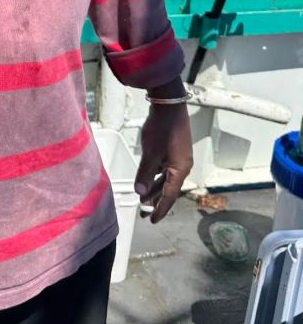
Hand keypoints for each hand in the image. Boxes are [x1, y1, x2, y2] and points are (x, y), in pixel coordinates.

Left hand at [135, 92, 192, 223]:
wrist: (169, 103)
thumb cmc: (162, 127)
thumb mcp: (151, 152)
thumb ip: (145, 173)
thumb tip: (140, 192)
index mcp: (180, 169)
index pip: (169, 195)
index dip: (160, 209)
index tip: (152, 220)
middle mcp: (182, 165)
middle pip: (168, 188)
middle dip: (156, 200)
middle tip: (145, 212)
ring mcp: (179, 157)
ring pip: (166, 178)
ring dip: (155, 188)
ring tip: (145, 198)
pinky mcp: (173, 148)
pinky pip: (165, 169)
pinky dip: (156, 176)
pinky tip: (148, 178)